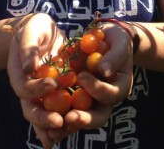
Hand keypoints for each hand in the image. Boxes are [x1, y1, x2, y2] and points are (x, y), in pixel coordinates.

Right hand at [7, 13, 65, 147]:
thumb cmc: (35, 28)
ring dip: (53, 128)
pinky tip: (74, 129)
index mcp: (18, 74)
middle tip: (58, 121)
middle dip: (43, 118)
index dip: (36, 88)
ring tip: (66, 132)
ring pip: (44, 115)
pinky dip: (65, 121)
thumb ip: (28, 47)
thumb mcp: (31, 31)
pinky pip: (59, 110)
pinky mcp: (57, 93)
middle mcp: (29, 88)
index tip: (52, 83)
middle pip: (31, 109)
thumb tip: (29, 67)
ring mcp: (41, 93)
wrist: (43, 31)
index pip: (24, 87)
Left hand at [44, 21, 134, 143]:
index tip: (82, 77)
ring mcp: (91, 98)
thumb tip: (104, 70)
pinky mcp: (77, 93)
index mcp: (120, 87)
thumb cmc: (118, 40)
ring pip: (81, 115)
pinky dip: (57, 112)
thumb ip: (115, 57)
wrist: (108, 38)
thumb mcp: (121, 44)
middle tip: (69, 117)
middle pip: (97, 116)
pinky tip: (43, 113)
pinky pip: (67, 106)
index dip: (97, 89)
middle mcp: (105, 98)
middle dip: (84, 118)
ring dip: (67, 123)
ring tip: (53, 126)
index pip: (110, 95)